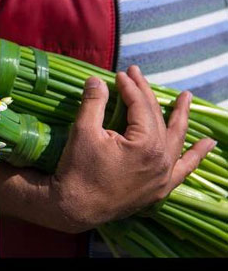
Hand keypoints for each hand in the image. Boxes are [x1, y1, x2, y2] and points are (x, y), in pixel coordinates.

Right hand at [50, 65, 215, 232]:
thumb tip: (97, 79)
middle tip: (136, 74)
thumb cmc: (78, 169)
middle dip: (146, 94)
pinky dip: (195, 156)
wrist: (73, 207)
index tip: (119, 75)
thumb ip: (94, 102)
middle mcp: (162, 160)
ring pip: (176, 140)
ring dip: (180, 118)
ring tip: (186, 98)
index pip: (141, 107)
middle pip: (158, 119)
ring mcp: (163, 176)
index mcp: (147, 145)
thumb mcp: (83, 131)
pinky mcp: (159, 189)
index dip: (130, 87)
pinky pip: (183, 169)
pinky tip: (207, 144)